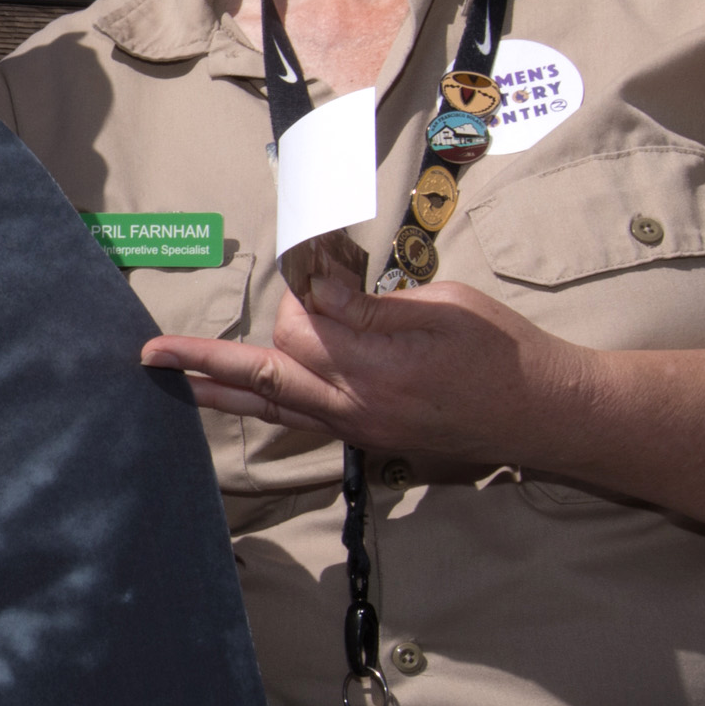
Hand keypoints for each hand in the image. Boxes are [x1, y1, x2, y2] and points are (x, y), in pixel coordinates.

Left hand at [142, 266, 587, 468]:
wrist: (542, 415)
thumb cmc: (503, 351)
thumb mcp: (445, 307)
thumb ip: (372, 303)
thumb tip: (314, 287)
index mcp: (377, 366)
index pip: (301, 324)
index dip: (298, 290)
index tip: (307, 264)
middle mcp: (357, 406)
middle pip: (272, 367)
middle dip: (254, 332)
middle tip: (258, 307)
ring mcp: (358, 429)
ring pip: (269, 405)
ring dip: (214, 385)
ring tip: (162, 369)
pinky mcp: (365, 441)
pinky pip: (296, 421)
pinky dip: (255, 406)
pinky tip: (227, 399)